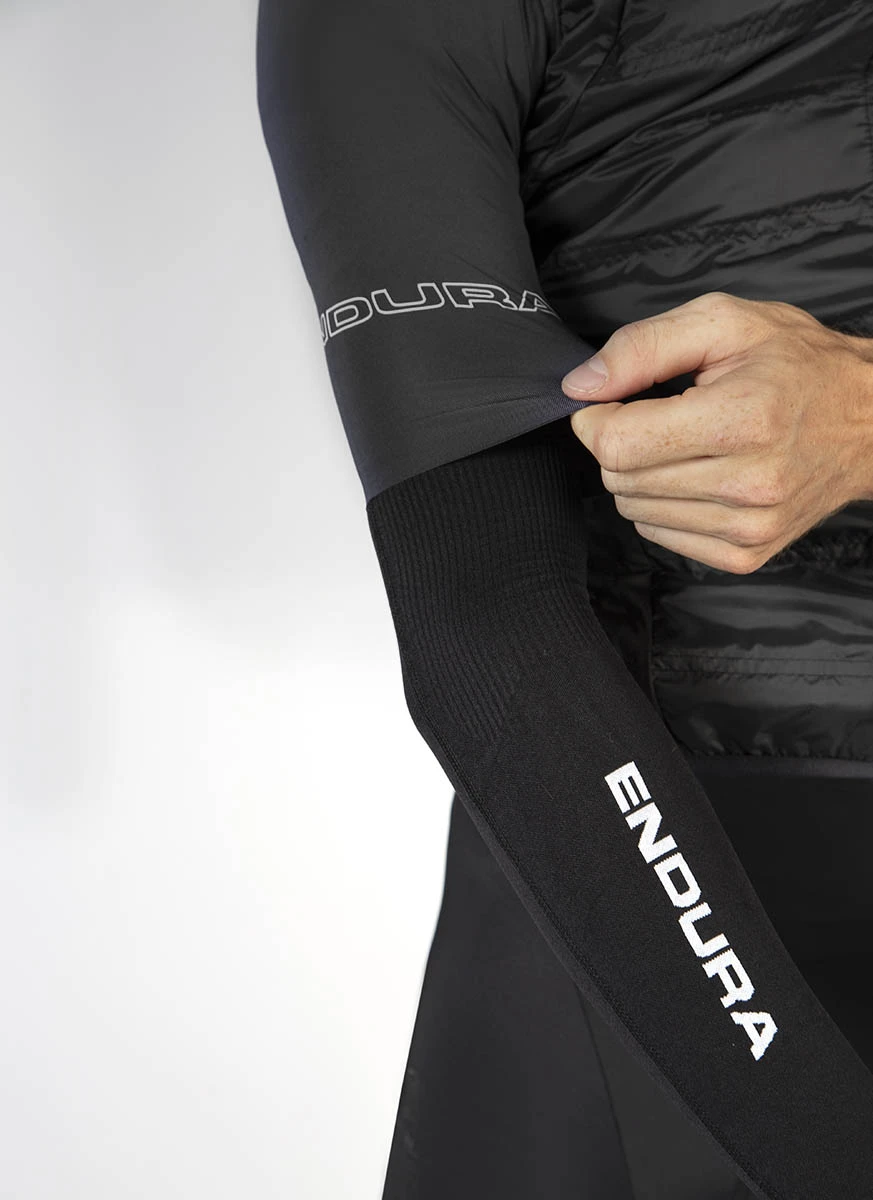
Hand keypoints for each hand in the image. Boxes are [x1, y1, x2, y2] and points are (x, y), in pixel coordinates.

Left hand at [560, 292, 872, 573]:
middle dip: (620, 443)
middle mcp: (748, 484)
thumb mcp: (723, 322)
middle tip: (659, 415)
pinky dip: (663, 505)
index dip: (596, 419)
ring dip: (641, 476)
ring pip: (634, 511)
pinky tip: (698, 475)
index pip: (617, 445)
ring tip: (686, 444)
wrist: (869, 421)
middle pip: (620, 480)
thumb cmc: (798, 363)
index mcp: (742, 419)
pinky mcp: (745, 555)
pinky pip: (659, 535)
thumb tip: (579, 387)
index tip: (611, 401)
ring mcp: (748, 528)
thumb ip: (642, 347)